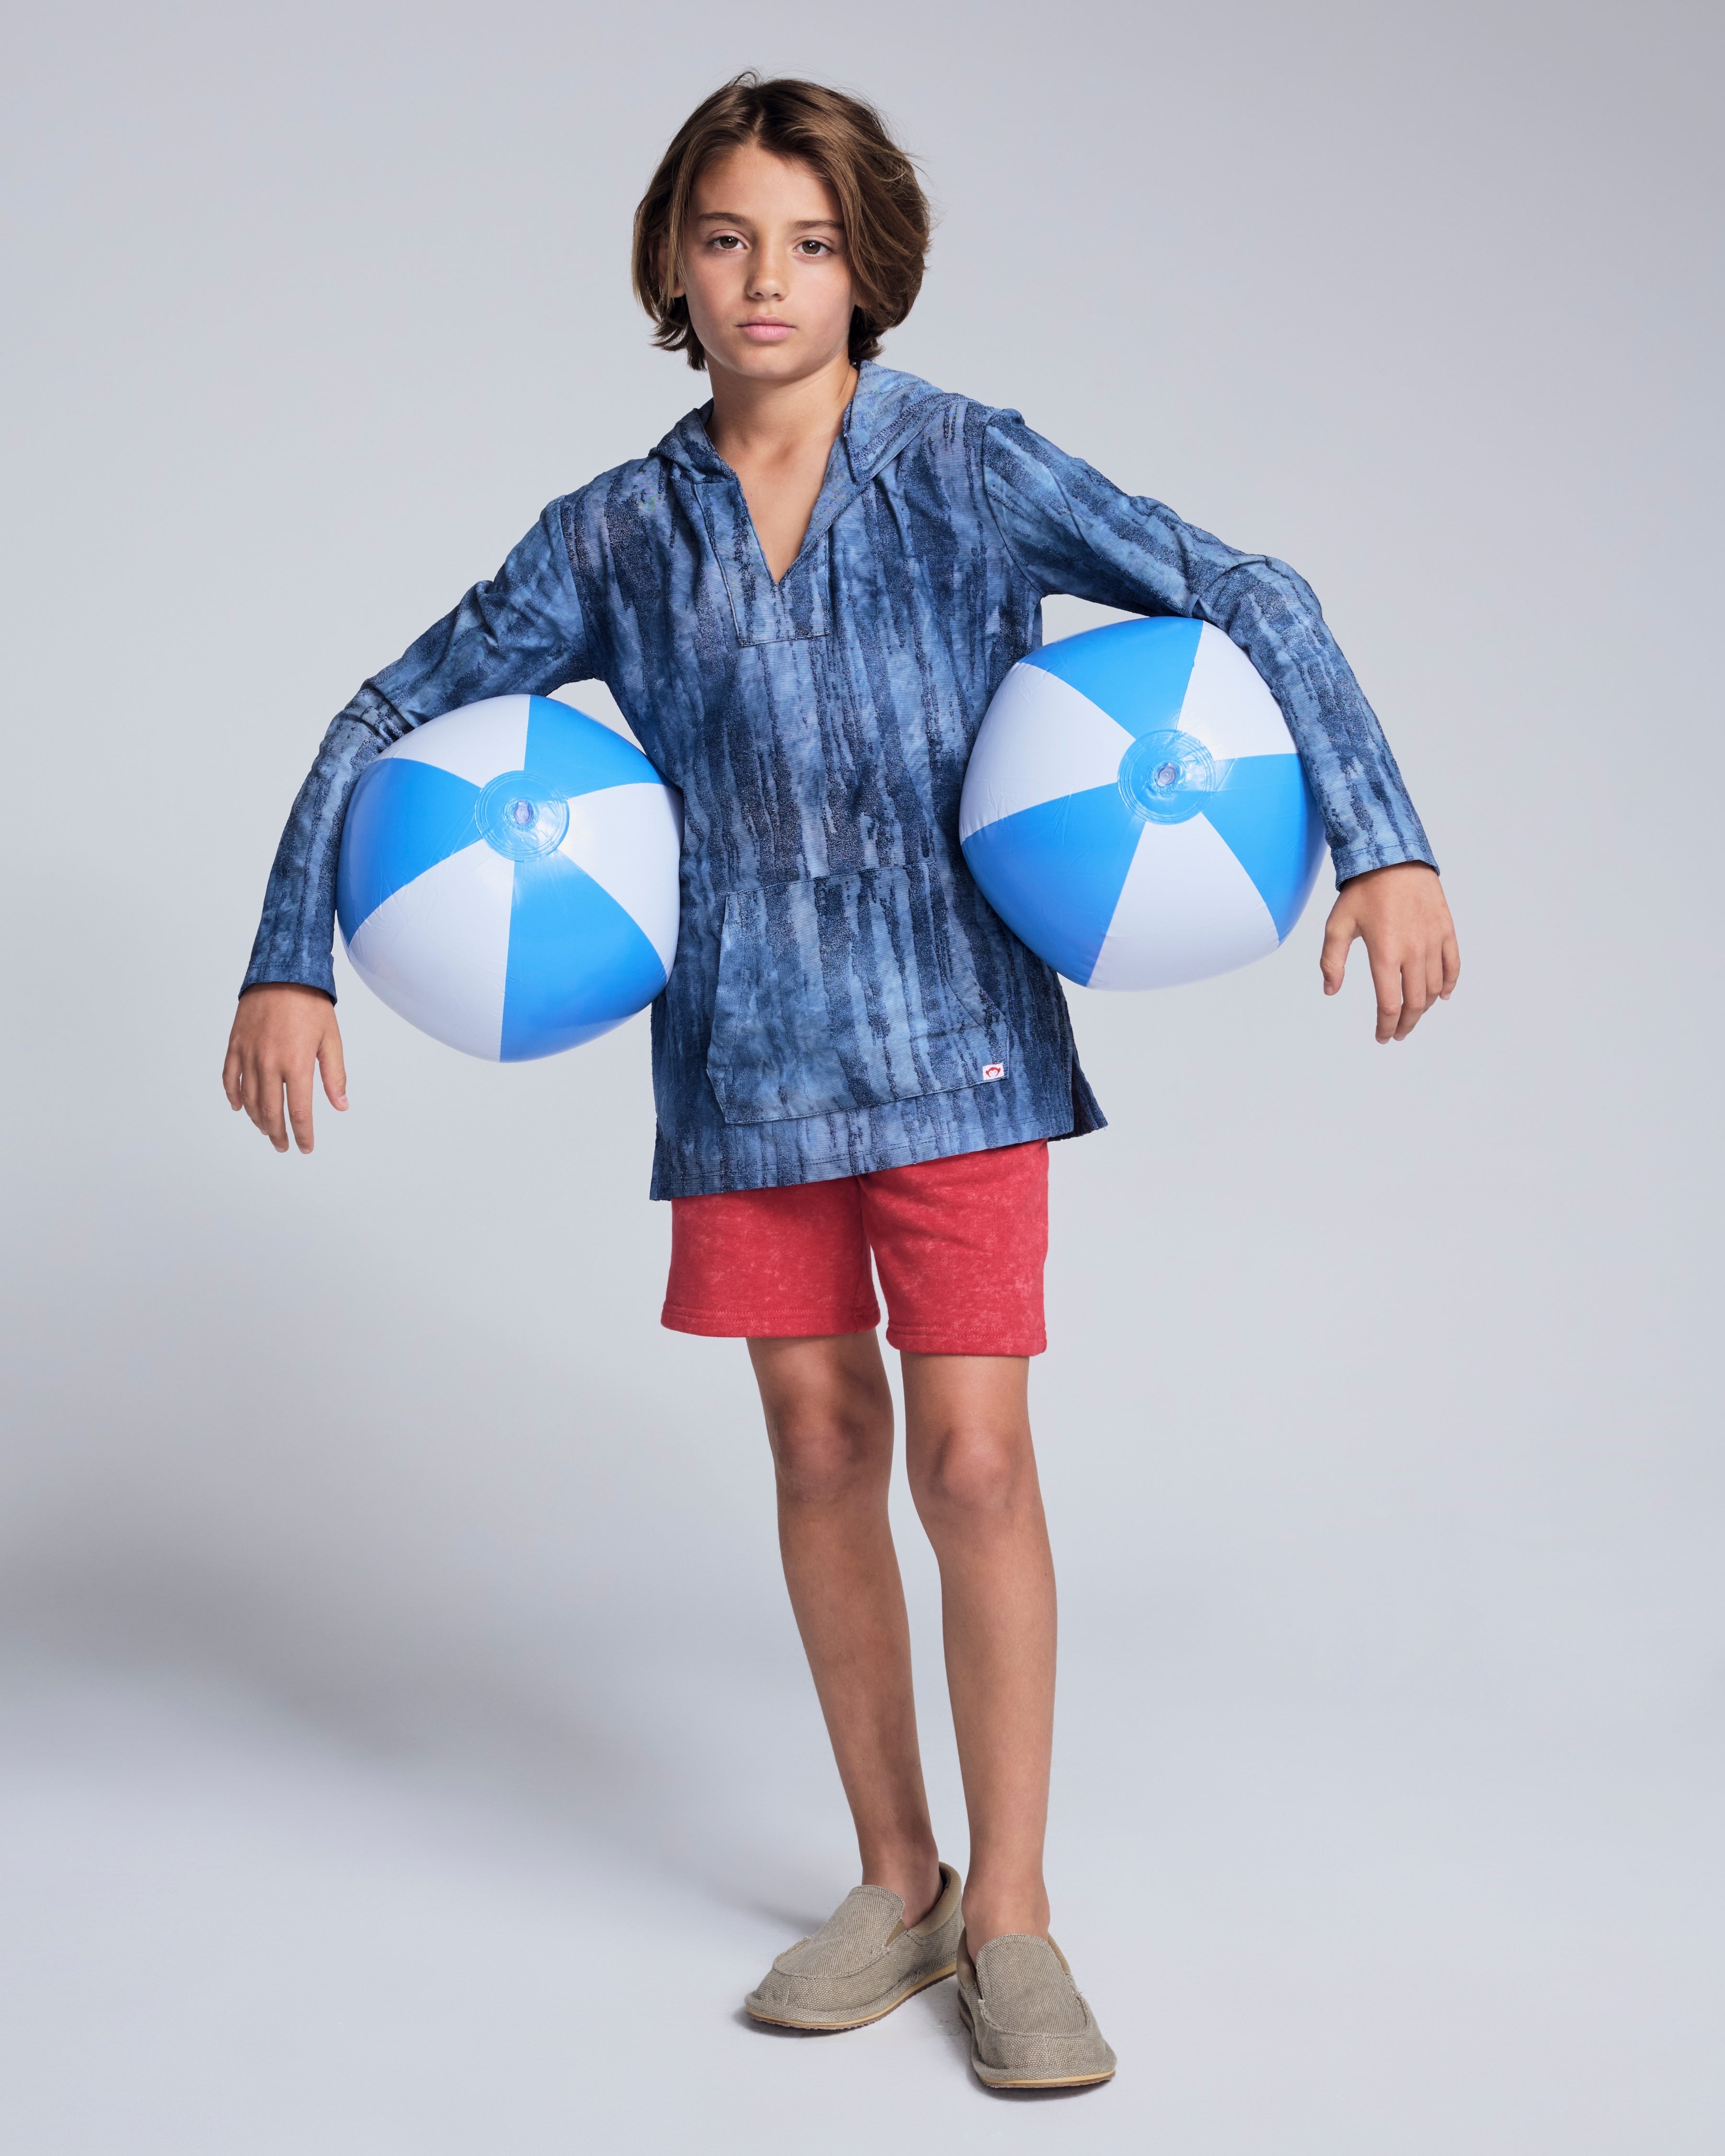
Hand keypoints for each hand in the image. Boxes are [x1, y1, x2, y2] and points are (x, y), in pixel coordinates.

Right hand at [223, 985, 347, 1151]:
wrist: (282, 972)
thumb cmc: (310, 1004)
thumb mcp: (331, 1040)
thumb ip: (334, 1075)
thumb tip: (340, 1105)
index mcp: (296, 1065)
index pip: (298, 1113)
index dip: (302, 1134)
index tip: (305, 1146)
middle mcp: (269, 1064)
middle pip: (270, 1112)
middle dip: (278, 1134)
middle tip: (283, 1146)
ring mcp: (249, 1055)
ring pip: (249, 1099)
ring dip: (257, 1119)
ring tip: (267, 1130)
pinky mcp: (235, 1045)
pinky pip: (230, 1077)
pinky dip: (234, 1096)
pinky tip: (240, 1107)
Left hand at [1320, 863, 1458, 1042]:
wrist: (1393, 856)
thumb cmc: (1363, 890)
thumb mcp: (1337, 925)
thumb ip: (1332, 961)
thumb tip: (1331, 990)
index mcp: (1385, 953)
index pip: (1389, 1005)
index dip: (1386, 1026)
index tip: (1382, 1036)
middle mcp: (1413, 951)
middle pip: (1416, 1003)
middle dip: (1406, 1024)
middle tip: (1397, 1033)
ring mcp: (1433, 940)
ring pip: (1434, 987)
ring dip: (1425, 1007)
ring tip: (1412, 1016)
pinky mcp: (1446, 929)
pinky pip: (1452, 964)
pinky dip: (1448, 984)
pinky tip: (1441, 995)